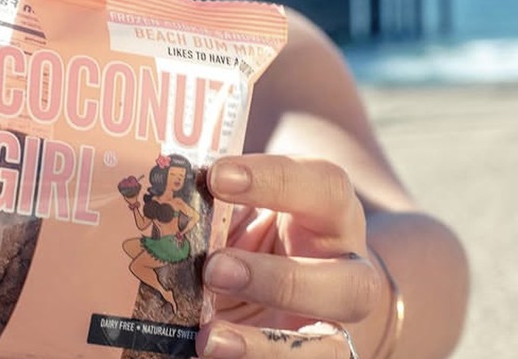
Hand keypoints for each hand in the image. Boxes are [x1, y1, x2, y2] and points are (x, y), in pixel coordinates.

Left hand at [198, 154, 382, 357]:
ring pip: (331, 348)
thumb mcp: (249, 214)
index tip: (216, 176)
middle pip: (353, 285)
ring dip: (265, 345)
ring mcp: (335, 328)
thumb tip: (165, 198)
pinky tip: (204, 352)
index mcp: (333, 217)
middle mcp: (348, 274)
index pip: (325, 187)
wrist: (303, 291)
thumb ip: (222, 208)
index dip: (275, 179)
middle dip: (283, 282)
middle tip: (214, 269)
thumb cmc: (265, 240)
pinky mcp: (316, 356)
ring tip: (207, 338)